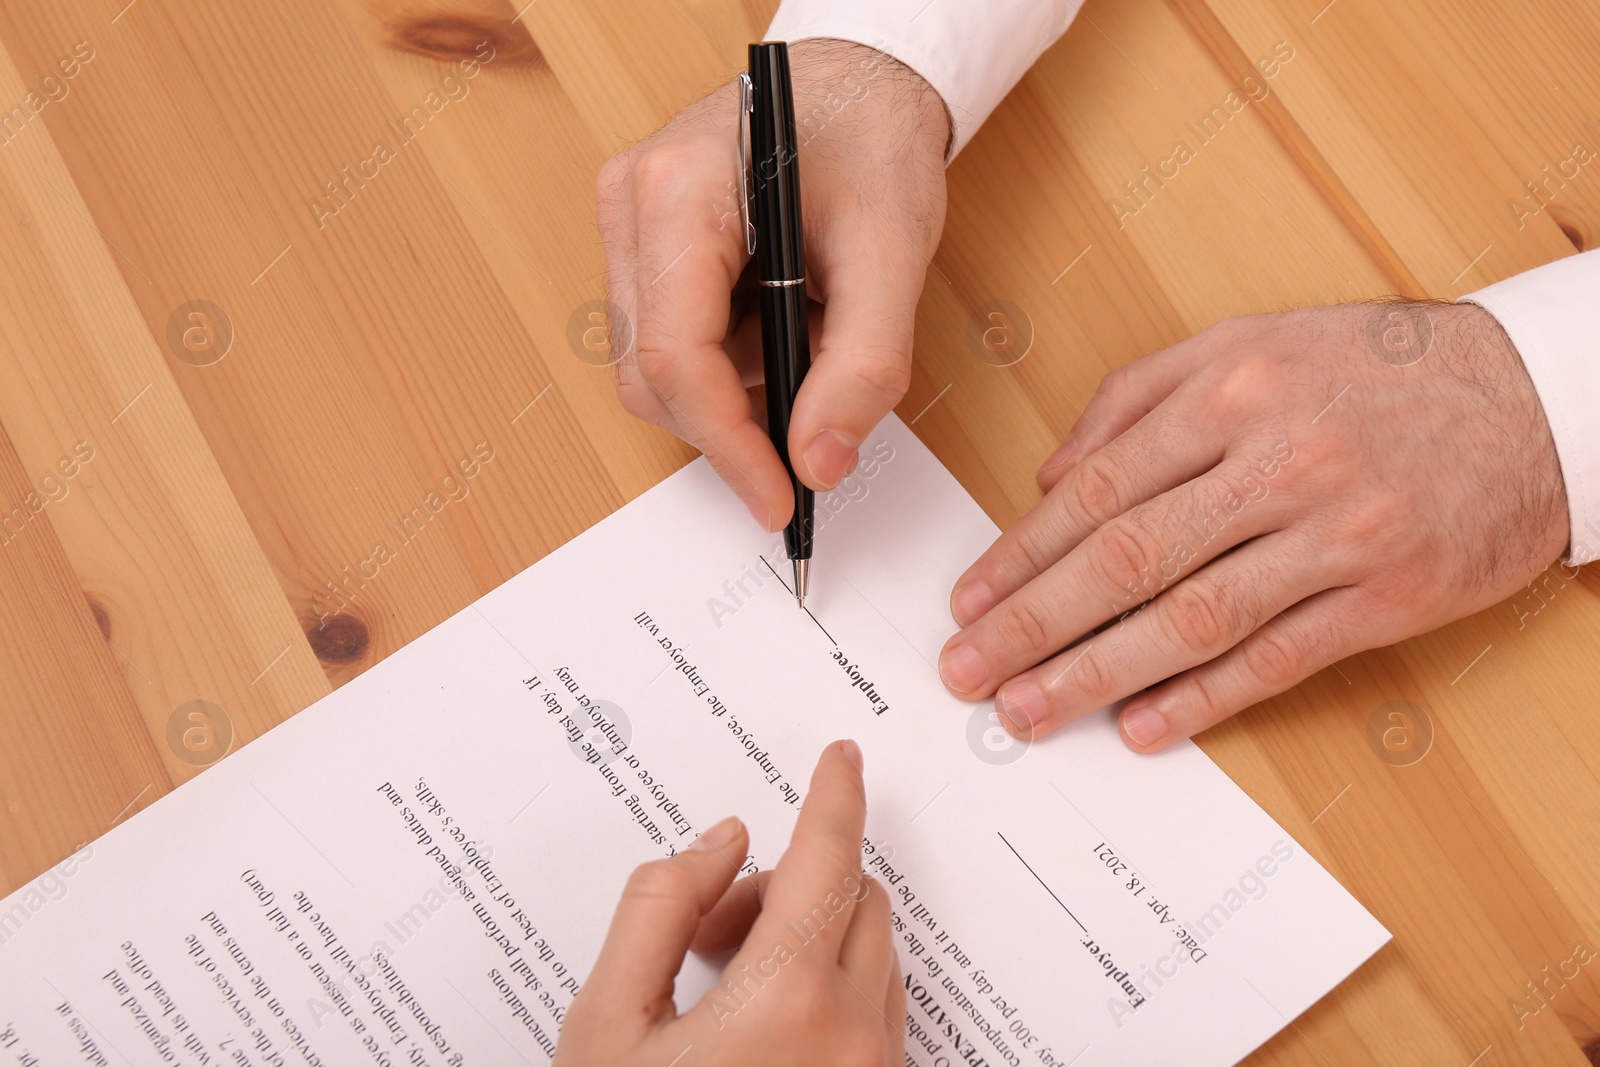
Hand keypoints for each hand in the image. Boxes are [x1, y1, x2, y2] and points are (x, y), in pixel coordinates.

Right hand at [553, 740, 903, 1066]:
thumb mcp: (607, 1025)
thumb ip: (658, 911)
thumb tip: (721, 843)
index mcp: (788, 1001)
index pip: (829, 858)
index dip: (835, 795)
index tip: (840, 760)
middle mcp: (852, 1037)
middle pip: (855, 899)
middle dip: (790, 889)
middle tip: (712, 934)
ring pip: (875, 956)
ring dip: (815, 944)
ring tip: (732, 997)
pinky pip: (879, 1014)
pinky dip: (835, 994)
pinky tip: (766, 1034)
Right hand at [594, 41, 948, 530]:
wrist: (861, 80)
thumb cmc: (873, 142)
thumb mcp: (894, 252)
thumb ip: (864, 365)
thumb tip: (818, 463)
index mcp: (679, 192)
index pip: (675, 358)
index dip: (728, 445)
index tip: (781, 498)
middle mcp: (630, 205)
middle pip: (651, 375)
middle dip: (733, 418)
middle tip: (816, 416)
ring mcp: (626, 224)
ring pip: (657, 366)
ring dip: (739, 381)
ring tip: (813, 324)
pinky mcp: (641, 244)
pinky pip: (670, 339)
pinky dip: (733, 355)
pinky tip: (783, 313)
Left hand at [937, 303, 1567, 750]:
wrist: (1531, 398)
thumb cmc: (1372, 370)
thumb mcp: (1247, 341)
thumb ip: (1136, 397)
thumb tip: (1050, 476)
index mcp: (1231, 391)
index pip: (1097, 489)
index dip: (1022, 555)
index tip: (970, 600)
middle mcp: (1277, 462)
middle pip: (1128, 560)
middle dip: (1034, 624)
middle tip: (969, 671)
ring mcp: (1336, 534)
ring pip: (1193, 619)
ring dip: (1099, 674)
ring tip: (1031, 708)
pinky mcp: (1387, 596)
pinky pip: (1278, 658)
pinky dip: (1204, 699)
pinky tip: (1143, 726)